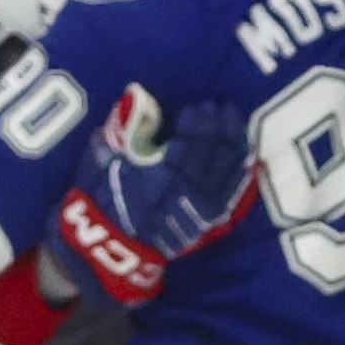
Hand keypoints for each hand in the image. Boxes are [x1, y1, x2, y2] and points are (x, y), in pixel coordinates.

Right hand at [51, 87, 255, 305]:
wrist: (108, 247)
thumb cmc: (101, 203)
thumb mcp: (101, 163)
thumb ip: (120, 130)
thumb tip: (134, 97)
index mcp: (162, 174)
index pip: (192, 140)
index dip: (198, 120)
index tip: (194, 108)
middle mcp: (188, 189)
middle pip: (215, 150)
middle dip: (219, 125)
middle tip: (216, 108)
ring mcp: (201, 206)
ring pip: (229, 167)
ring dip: (233, 141)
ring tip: (230, 121)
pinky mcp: (207, 218)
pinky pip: (232, 188)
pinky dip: (239, 168)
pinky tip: (243, 151)